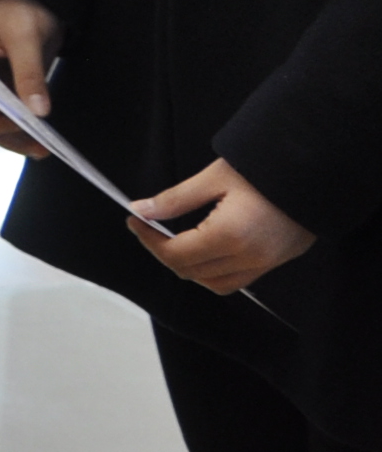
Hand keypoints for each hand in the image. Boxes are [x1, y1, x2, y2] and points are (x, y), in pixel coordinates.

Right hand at [0, 0, 59, 155]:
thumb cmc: (20, 8)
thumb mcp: (25, 36)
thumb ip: (29, 73)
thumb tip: (38, 112)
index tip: (17, 110)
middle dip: (3, 129)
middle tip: (37, 134)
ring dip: (15, 139)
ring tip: (45, 147)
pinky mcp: (9, 95)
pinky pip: (9, 124)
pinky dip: (24, 135)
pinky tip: (45, 143)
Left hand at [128, 158, 316, 294]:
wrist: (315, 170)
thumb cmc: (265, 168)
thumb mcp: (214, 178)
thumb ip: (176, 199)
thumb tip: (142, 210)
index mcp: (230, 236)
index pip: (176, 255)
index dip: (149, 241)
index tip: (134, 221)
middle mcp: (249, 257)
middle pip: (191, 273)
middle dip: (164, 252)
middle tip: (149, 228)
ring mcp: (267, 263)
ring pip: (214, 283)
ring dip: (189, 268)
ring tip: (172, 241)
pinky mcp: (278, 261)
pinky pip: (238, 280)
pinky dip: (214, 272)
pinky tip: (203, 250)